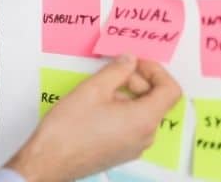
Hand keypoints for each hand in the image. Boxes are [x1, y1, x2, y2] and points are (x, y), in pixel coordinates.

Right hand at [5, 55, 181, 181]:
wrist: (49, 160)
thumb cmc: (68, 130)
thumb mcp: (92, 89)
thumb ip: (116, 70)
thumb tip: (129, 61)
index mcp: (143, 120)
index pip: (170, 90)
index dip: (156, 71)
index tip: (137, 63)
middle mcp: (145, 136)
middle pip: (155, 101)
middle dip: (137, 82)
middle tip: (112, 73)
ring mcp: (134, 147)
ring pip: (142, 113)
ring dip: (126, 96)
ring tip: (98, 91)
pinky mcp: (122, 152)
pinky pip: (131, 126)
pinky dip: (121, 110)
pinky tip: (96, 107)